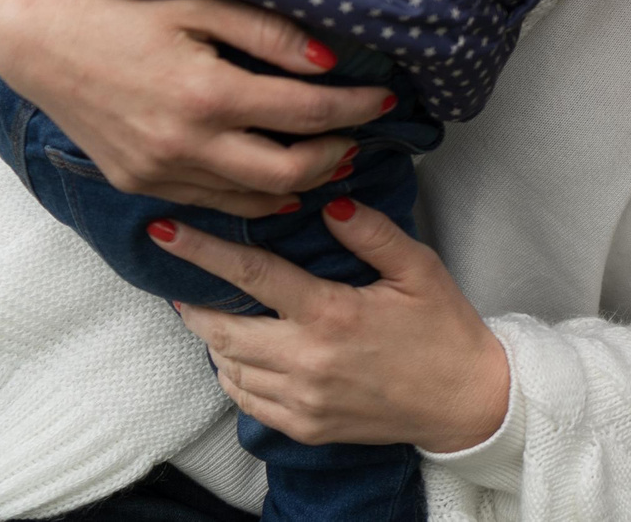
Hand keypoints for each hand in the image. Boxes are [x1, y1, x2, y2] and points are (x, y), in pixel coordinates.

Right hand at [0, 0, 389, 216]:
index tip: (389, 97)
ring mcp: (156, 171)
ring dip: (300, 184)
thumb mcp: (201, 2)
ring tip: (334, 160)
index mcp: (207, 95)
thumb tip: (334, 58)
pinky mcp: (136, 182)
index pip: (309, 113)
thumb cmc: (119, 1)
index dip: (357, 108)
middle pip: (289, 173)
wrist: (34, 30)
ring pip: (251, 201)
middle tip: (368, 135)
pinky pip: (209, 204)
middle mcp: (183, 145)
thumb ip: (269, 32)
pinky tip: (277, 184)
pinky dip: (251, 200)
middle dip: (339, 155)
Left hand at [159, 201, 510, 453]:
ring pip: (228, 366)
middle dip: (193, 302)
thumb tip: (329, 204)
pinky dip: (232, 374)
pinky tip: (239, 354)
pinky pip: (246, 400)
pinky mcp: (304, 427)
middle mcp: (307, 360)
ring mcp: (302, 400)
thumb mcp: (419, 269)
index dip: (203, 251)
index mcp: (332, 314)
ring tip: (210, 313)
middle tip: (179, 280)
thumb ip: (373, 233)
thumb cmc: (443, 328)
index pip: (251, 275)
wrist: (464, 400)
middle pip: (222, 329)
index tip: (166, 231)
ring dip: (212, 338)